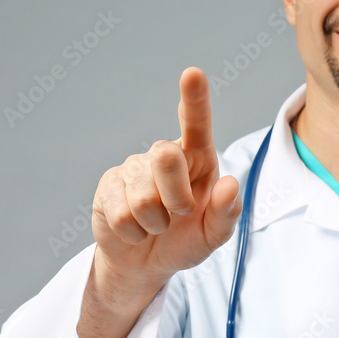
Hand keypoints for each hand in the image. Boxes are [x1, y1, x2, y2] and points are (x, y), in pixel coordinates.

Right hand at [90, 67, 241, 297]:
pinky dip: (135, 233)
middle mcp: (164, 154)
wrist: (147, 262)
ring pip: (143, 197)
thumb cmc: (186, 240)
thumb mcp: (214, 235)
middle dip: (176, 197)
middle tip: (180, 213)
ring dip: (156, 224)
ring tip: (158, 226)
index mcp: (197, 158)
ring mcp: (133, 168)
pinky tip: (136, 230)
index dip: (194, 99)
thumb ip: (227, 213)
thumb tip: (230, 185)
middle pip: (165, 157)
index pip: (196, 123)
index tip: (192, 74)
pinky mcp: (108, 186)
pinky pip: (121, 214)